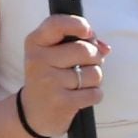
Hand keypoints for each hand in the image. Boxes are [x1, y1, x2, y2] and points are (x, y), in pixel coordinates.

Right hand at [19, 13, 109, 137]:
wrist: (33, 113)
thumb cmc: (50, 76)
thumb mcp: (53, 54)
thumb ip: (78, 43)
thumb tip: (105, 48)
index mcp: (35, 42)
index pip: (56, 24)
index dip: (78, 24)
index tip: (88, 32)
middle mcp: (38, 60)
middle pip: (85, 50)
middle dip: (95, 58)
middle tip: (87, 66)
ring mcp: (49, 82)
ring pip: (94, 73)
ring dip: (95, 79)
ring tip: (81, 83)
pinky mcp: (61, 102)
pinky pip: (95, 93)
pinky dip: (94, 95)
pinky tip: (81, 97)